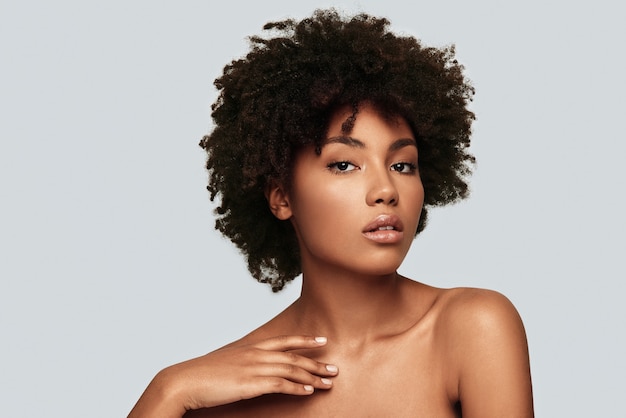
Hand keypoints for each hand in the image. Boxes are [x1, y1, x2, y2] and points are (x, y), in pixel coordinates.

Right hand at [128, 335, 337, 416]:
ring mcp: (255, 368)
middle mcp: (256, 354)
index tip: (322, 341)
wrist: (185, 380)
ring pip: (292, 370)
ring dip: (313, 377)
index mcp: (251, 347)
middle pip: (294, 357)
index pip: (284, 341)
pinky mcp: (252, 383)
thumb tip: (253, 370)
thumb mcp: (228, 363)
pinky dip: (297, 388)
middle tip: (334, 369)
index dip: (305, 341)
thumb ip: (244, 363)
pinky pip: (281, 385)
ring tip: (328, 382)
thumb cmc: (203, 375)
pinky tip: (308, 392)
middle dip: (316, 363)